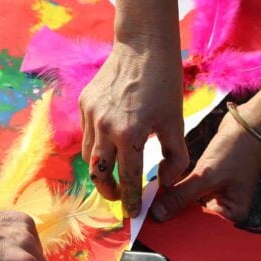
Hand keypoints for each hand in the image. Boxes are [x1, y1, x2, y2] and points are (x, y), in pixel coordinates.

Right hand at [79, 35, 187, 217]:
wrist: (143, 46)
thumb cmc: (164, 84)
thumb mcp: (176, 122)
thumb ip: (175, 157)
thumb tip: (165, 181)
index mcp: (130, 134)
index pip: (128, 178)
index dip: (131, 199)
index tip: (133, 213)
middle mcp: (105, 126)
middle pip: (99, 173)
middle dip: (108, 191)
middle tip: (118, 198)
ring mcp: (91, 114)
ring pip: (89, 155)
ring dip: (100, 170)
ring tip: (113, 176)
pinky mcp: (84, 103)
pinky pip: (87, 133)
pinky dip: (96, 146)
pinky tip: (109, 146)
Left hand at [150, 108, 260, 222]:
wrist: (247, 123)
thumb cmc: (237, 150)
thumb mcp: (206, 175)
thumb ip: (181, 195)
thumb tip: (158, 214)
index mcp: (232, 214)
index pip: (201, 228)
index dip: (178, 227)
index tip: (155, 225)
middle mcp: (225, 208)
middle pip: (193, 217)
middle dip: (173, 213)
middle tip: (150, 213)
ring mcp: (216, 194)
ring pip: (188, 203)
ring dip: (173, 199)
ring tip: (152, 200)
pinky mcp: (208, 182)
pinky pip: (188, 190)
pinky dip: (177, 188)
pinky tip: (161, 188)